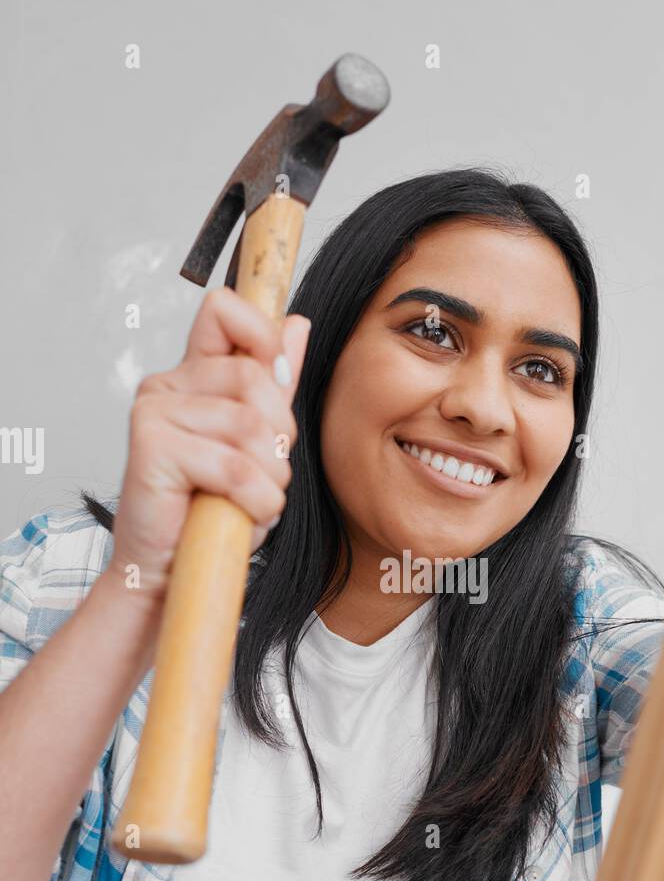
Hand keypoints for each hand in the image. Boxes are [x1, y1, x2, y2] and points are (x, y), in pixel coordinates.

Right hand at [105, 286, 309, 608]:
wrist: (168, 570)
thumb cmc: (210, 512)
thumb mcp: (256, 445)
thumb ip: (273, 386)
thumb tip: (296, 324)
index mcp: (192, 376)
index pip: (224, 310)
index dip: (262, 334)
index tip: (279, 378)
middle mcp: (166, 385)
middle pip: (253, 378)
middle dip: (280, 436)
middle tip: (267, 474)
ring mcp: (153, 412)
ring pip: (248, 426)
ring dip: (269, 477)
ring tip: (254, 500)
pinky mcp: (150, 448)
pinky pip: (232, 466)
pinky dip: (255, 499)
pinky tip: (244, 515)